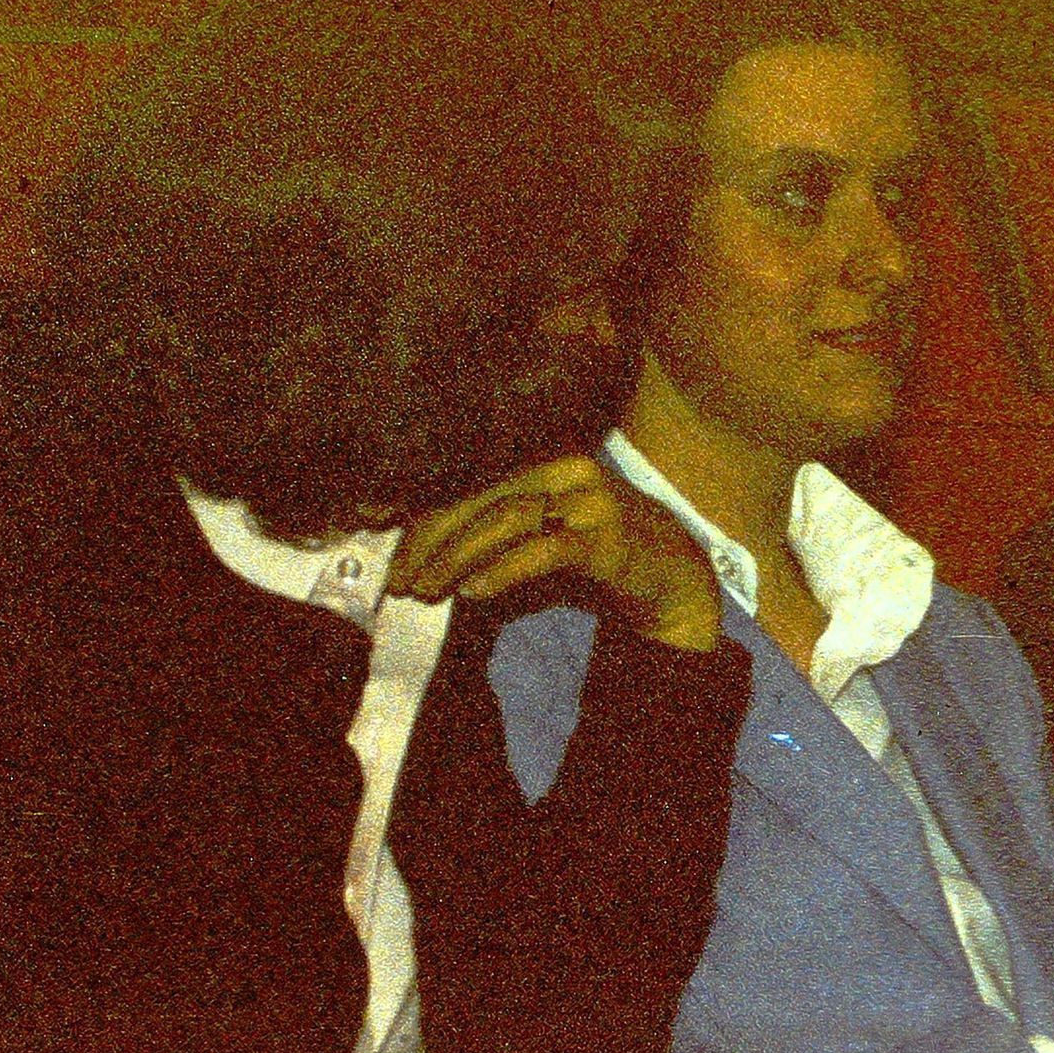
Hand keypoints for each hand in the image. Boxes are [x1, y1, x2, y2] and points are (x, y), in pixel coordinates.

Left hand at [388, 456, 722, 650]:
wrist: (674, 578)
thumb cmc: (595, 558)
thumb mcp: (538, 539)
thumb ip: (489, 540)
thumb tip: (419, 558)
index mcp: (542, 460)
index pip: (467, 478)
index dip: (419, 508)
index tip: (379, 537)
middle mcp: (564, 468)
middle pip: (478, 494)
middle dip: (429, 539)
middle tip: (398, 579)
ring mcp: (590, 500)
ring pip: (505, 519)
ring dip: (456, 558)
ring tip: (425, 590)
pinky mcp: (608, 540)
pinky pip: (545, 551)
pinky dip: (503, 571)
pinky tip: (474, 592)